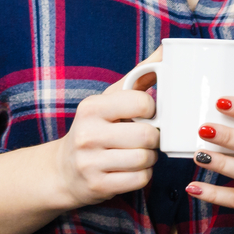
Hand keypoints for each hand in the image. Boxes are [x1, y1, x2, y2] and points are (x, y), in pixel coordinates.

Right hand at [48, 53, 161, 208]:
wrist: (63, 170)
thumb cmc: (97, 128)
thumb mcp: (111, 99)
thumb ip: (141, 74)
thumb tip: (169, 48)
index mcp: (92, 107)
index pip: (142, 103)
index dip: (152, 110)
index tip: (145, 114)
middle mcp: (87, 134)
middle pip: (148, 136)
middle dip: (153, 138)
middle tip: (143, 138)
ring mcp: (90, 163)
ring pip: (146, 159)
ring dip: (149, 158)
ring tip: (137, 153)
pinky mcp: (98, 186)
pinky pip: (141, 180)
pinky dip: (142, 175)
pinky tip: (131, 169)